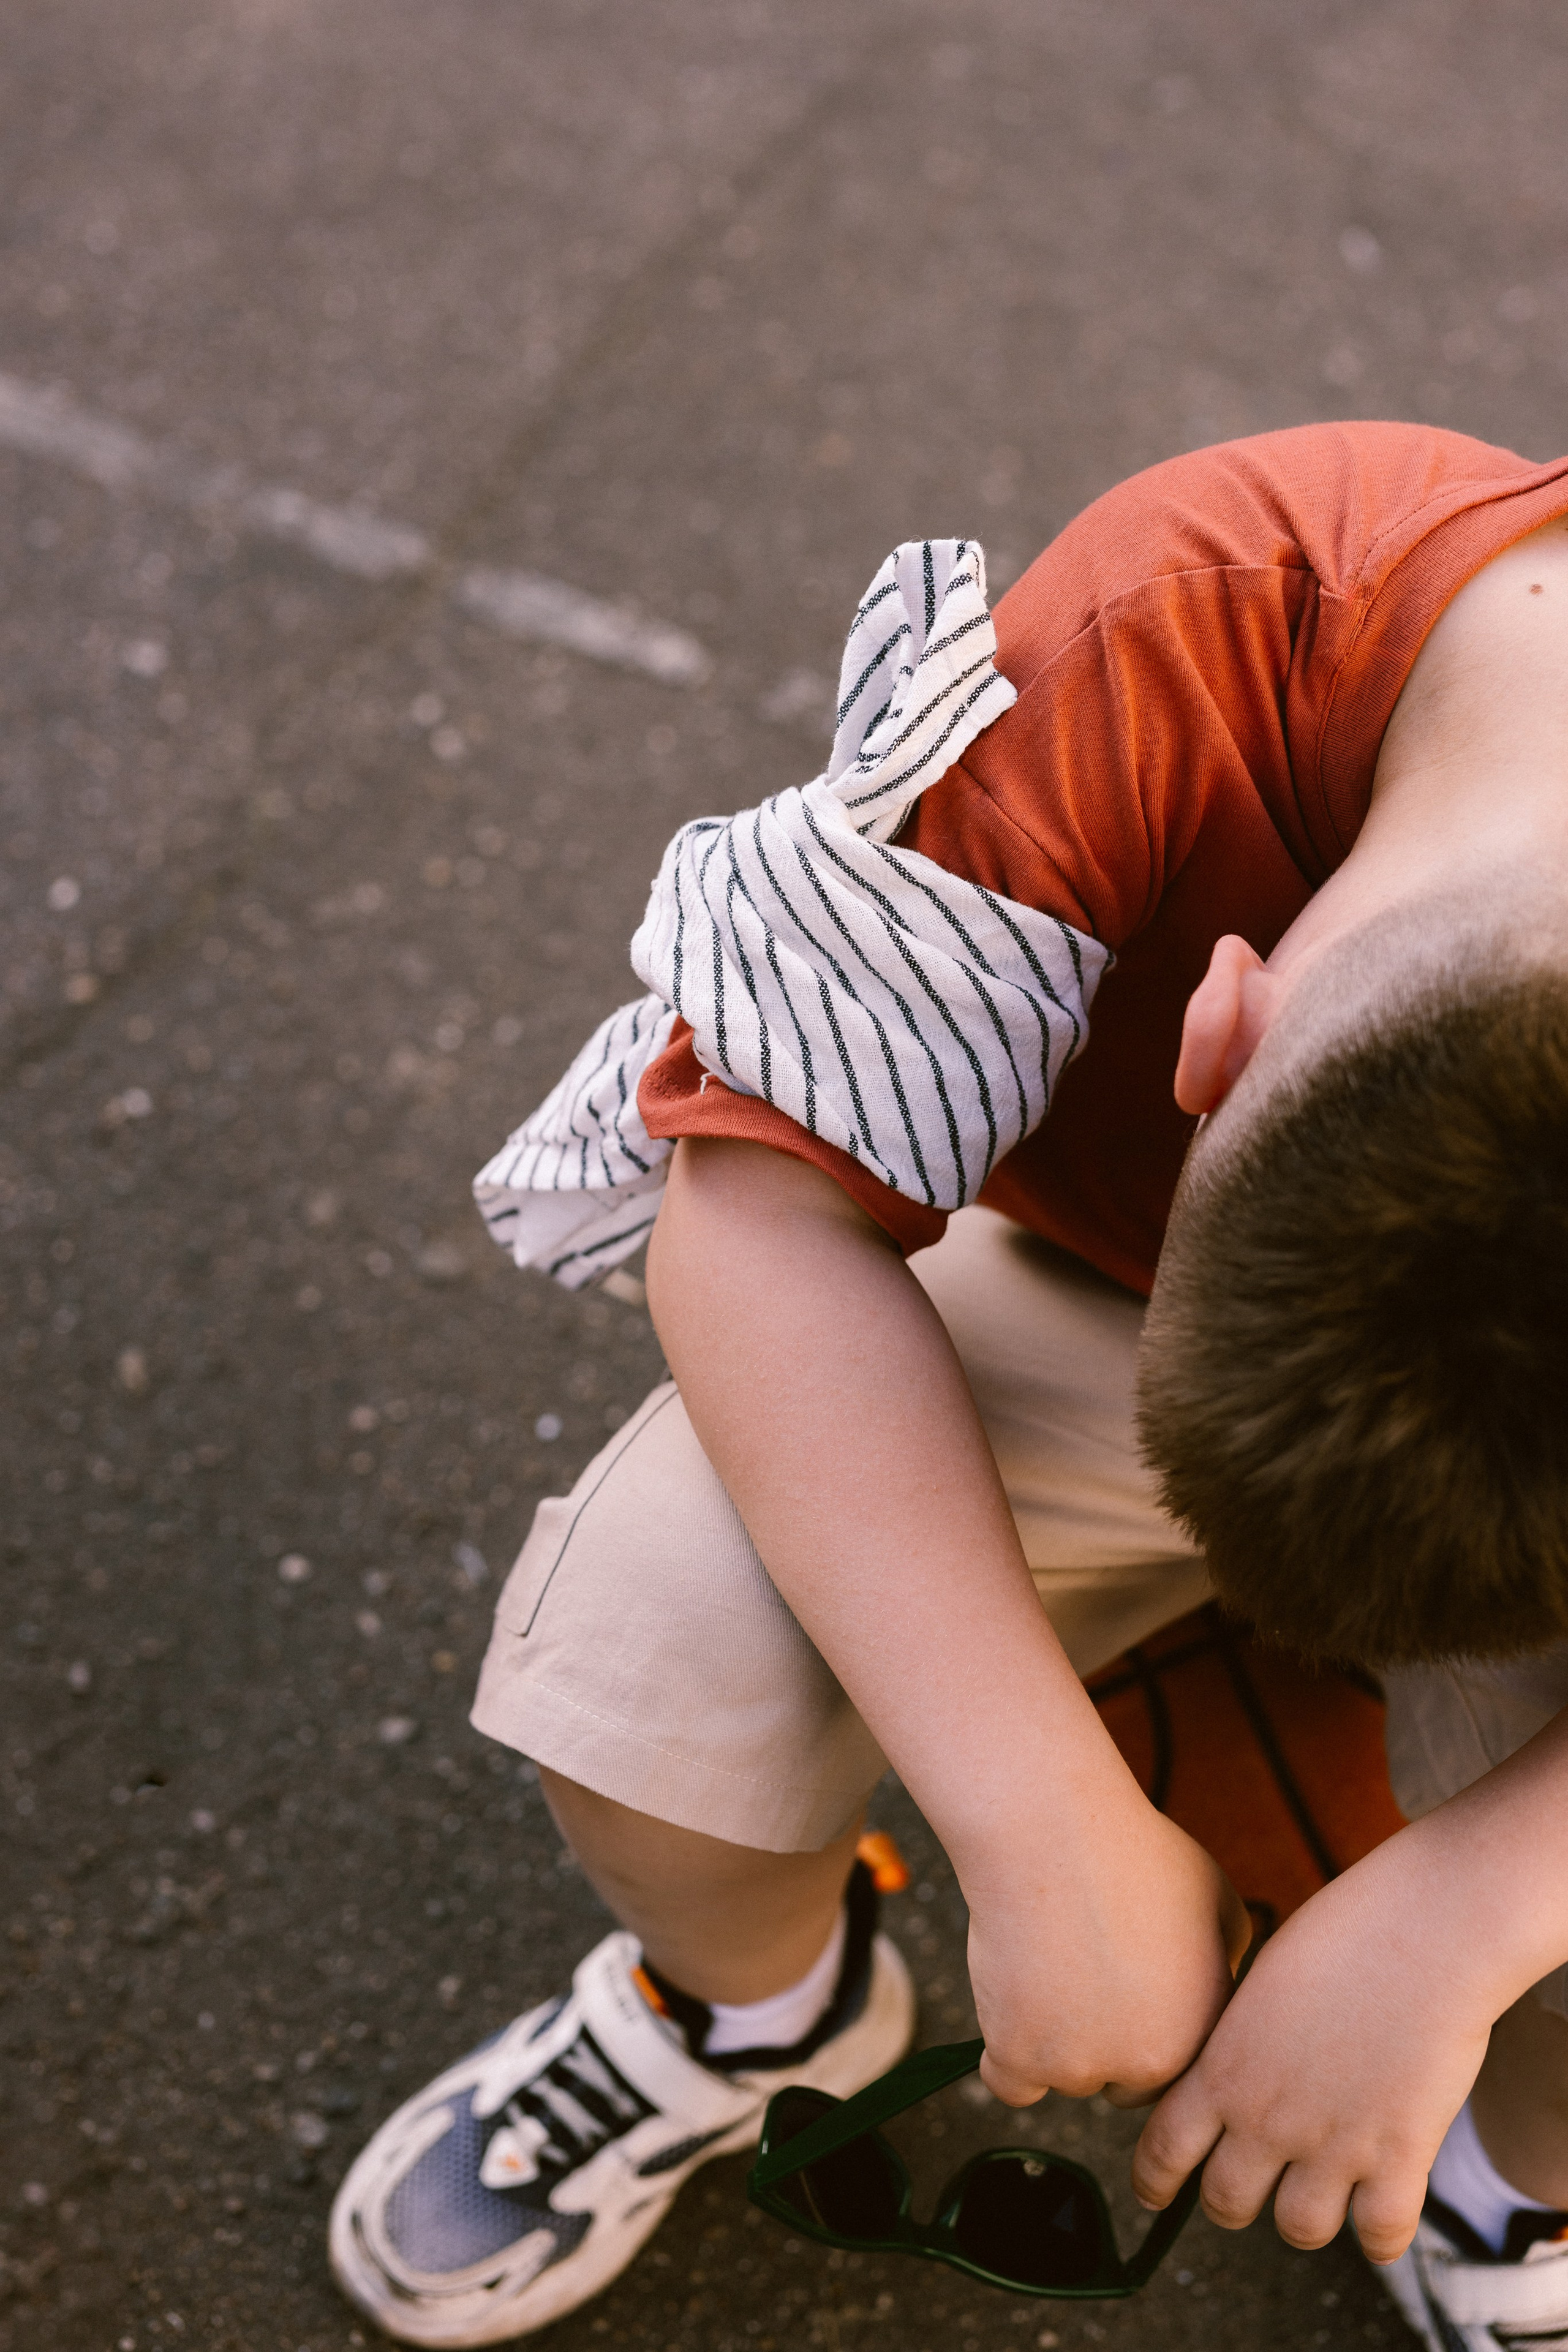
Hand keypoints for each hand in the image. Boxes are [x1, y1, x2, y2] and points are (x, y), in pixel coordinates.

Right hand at [966, 1803, 1250, 2107]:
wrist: (1052, 1831)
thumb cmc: (1131, 1851)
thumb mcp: (1216, 1899)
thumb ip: (1226, 1960)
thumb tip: (1218, 1987)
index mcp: (1198, 2032)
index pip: (1172, 2066)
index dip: (1147, 2026)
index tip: (1125, 1986)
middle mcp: (1144, 2062)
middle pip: (1119, 2082)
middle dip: (1104, 2044)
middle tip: (1084, 1976)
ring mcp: (1078, 2065)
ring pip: (1063, 2077)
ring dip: (1054, 2041)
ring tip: (1049, 1963)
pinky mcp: (1018, 2056)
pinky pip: (1010, 2084)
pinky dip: (1007, 2056)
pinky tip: (1011, 2006)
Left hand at [1131, 1845, 1490, 2262]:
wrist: (1423, 1927)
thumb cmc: (1344, 1931)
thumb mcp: (1261, 1982)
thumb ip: (1238, 2040)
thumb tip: (1227, 2070)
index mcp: (1223, 2067)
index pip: (1163, 2151)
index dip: (1154, 2181)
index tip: (1154, 2193)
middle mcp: (1267, 2117)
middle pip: (1226, 2204)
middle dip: (1232, 2201)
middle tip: (1250, 2185)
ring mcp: (1333, 2143)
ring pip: (1298, 2229)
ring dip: (1305, 2216)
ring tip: (1319, 2190)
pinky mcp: (1399, 2157)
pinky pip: (1380, 2238)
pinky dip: (1380, 2236)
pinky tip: (1379, 2208)